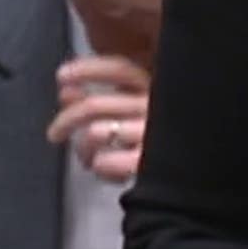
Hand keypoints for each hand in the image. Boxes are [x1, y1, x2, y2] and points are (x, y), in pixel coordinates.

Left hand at [46, 55, 150, 182]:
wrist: (192, 178)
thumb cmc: (162, 142)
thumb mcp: (145, 111)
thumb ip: (110, 97)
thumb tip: (68, 92)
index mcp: (157, 90)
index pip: (120, 70)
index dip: (87, 70)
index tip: (62, 75)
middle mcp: (154, 108)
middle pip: (95, 105)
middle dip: (66, 120)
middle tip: (54, 133)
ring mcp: (151, 135)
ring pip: (94, 132)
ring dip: (84, 148)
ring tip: (88, 158)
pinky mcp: (147, 163)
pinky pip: (103, 161)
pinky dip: (99, 166)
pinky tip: (107, 169)